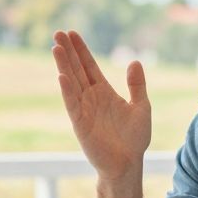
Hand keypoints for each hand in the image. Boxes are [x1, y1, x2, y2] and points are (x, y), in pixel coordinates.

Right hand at [52, 30, 151, 178]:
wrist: (128, 164)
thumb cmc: (134, 138)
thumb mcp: (141, 107)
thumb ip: (137, 85)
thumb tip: (135, 61)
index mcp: (104, 92)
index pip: (89, 66)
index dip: (81, 50)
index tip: (72, 33)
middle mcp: (91, 98)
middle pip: (77, 70)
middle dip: (68, 52)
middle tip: (58, 33)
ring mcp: (84, 109)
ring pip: (71, 83)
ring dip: (64, 66)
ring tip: (56, 47)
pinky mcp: (80, 123)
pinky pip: (72, 104)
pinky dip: (67, 90)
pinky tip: (62, 76)